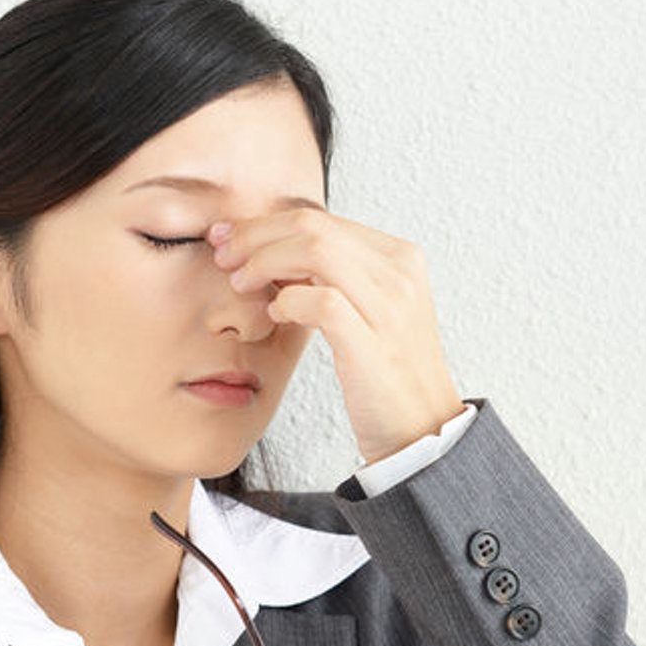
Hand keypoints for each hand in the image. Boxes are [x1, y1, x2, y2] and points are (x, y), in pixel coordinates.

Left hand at [207, 208, 464, 462]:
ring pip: (314, 251)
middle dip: (256, 236)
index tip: (230, 238)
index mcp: (399, 256)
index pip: (321, 219)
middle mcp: (399, 273)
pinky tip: (276, 315)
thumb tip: (269, 248)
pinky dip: (287, 301)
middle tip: (224, 256)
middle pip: (312, 225)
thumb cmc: (386, 371)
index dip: (267, 224)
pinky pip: (319, 301)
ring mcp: (389, 306)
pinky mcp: (372, 342)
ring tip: (240, 283)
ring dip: (264, 262)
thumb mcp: (366, 308)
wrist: (422, 427)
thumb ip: (331, 275)